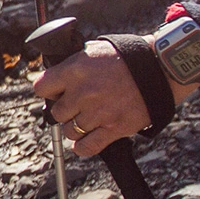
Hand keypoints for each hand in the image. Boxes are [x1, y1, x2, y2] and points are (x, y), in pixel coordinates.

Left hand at [33, 40, 195, 156]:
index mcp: (75, 70)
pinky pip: (87, 147)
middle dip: (66, 110)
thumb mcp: (94, 51)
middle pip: (57, 113)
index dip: (49, 90)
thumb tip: (56, 78)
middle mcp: (83, 92)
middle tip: (78, 105)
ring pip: (70, 131)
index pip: (41, 88)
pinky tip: (88, 138)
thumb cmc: (126, 58)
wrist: (158, 69)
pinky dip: (83, 146)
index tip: (56, 91)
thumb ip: (72, 65)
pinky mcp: (114, 128)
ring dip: (77, 128)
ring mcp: (98, 112)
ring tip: (89, 119)